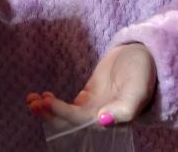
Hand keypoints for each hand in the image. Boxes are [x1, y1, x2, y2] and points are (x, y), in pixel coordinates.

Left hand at [27, 43, 156, 127]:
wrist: (146, 57)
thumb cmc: (144, 74)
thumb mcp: (137, 91)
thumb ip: (124, 109)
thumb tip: (103, 121)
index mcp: (112, 119)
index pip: (81, 121)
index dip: (63, 114)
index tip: (46, 102)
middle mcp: (101, 118)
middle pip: (70, 121)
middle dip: (50, 114)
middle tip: (33, 102)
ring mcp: (94, 107)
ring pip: (67, 115)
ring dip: (48, 110)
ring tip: (31, 100)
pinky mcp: (90, 97)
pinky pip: (69, 105)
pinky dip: (54, 103)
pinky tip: (42, 96)